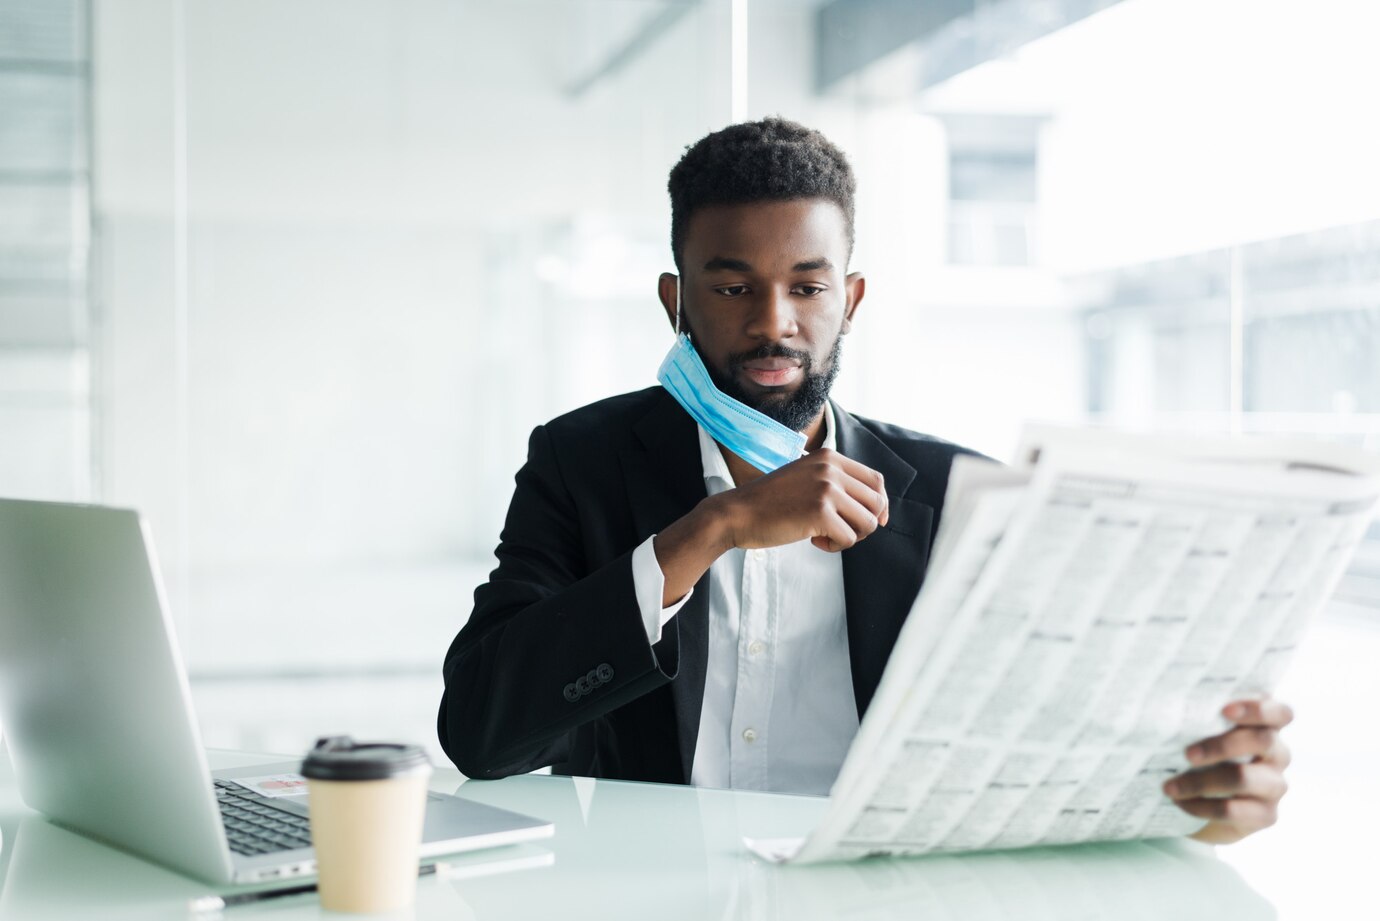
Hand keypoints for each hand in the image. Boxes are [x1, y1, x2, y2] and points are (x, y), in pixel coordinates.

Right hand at [651, 450, 888, 605]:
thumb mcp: (805, 478)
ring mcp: (826, 489)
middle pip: (876, 502)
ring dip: (851, 536)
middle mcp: (831, 468)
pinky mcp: (820, 512)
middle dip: (864, 524)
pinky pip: (849, 538)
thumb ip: (834, 484)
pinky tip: (815, 541)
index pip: (875, 480)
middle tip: (840, 532)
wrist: (736, 513)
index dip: (879, 505)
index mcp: (829, 457)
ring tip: (825, 536)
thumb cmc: (770, 503)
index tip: (869, 522)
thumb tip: (876, 510)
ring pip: (868, 522)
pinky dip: (835, 546)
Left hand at [1164, 698, 1292, 843]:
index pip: (1280, 713)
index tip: (1224, 710)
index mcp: (1265, 727)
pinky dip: (1202, 806)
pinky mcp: (1265, 815)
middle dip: (1221, 745)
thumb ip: (1199, 719)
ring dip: (1201, 781)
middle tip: (1187, 754)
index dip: (1258, 709)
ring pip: (1243, 777)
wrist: (1199, 804)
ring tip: (1170, 787)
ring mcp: (1274, 785)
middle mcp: (1277, 754)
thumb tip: (1166, 702)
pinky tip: (1180, 803)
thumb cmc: (1197, 757)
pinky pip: (1233, 810)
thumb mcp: (1199, 735)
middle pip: (1262, 741)